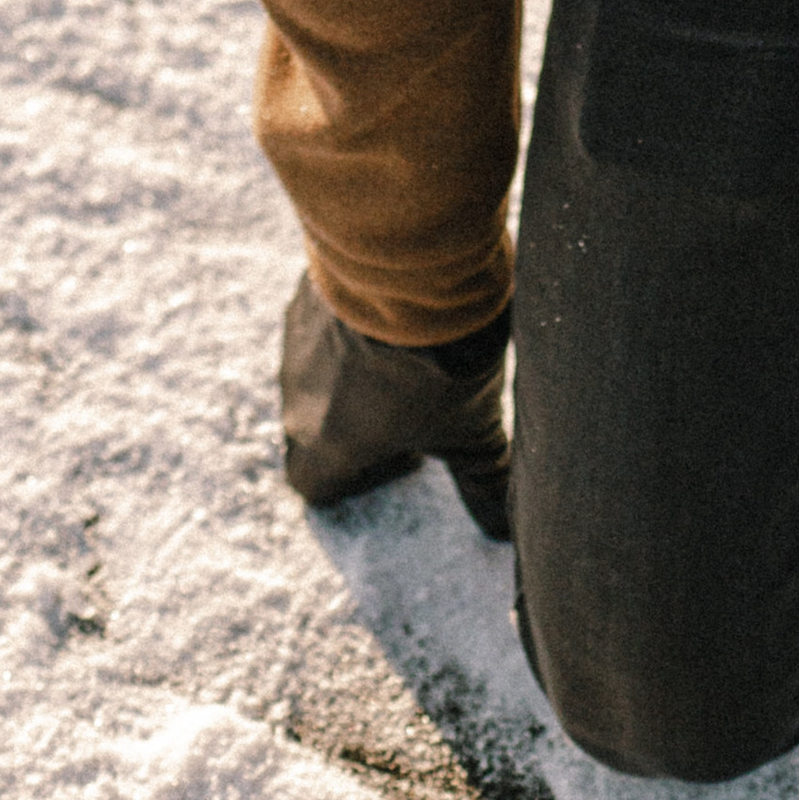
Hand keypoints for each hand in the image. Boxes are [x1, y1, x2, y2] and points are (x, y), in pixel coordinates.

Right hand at [278, 271, 512, 540]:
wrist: (417, 267)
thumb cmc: (440, 365)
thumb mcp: (472, 435)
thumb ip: (483, 485)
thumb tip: (503, 533)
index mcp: (326, 444)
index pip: (312, 484)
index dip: (356, 482)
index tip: (408, 456)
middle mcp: (295, 395)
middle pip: (314, 429)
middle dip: (359, 429)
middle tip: (417, 409)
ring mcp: (296, 340)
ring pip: (315, 375)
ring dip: (354, 377)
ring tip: (414, 356)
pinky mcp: (306, 293)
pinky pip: (322, 326)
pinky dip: (353, 330)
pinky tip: (401, 314)